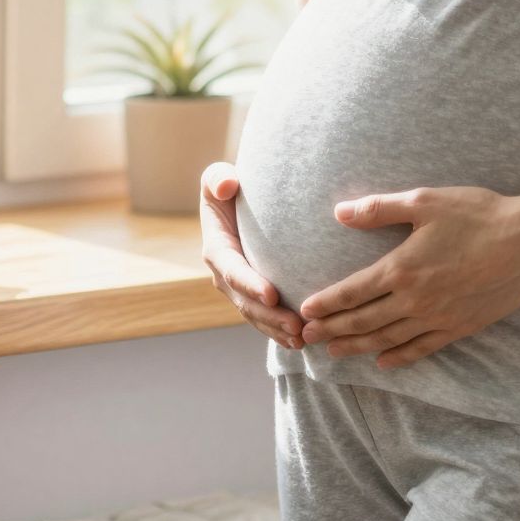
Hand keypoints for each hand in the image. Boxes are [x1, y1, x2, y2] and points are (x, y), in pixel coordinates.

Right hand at [198, 161, 304, 351]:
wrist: (238, 204)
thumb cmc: (230, 188)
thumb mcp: (217, 178)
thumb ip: (218, 178)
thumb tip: (227, 185)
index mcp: (216, 249)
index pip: (232, 270)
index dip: (249, 284)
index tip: (272, 294)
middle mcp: (224, 275)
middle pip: (246, 302)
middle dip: (270, 317)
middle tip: (297, 327)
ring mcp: (239, 289)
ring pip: (257, 316)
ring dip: (277, 330)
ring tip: (303, 339)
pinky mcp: (253, 295)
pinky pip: (265, 319)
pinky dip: (279, 332)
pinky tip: (301, 342)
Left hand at [296, 186, 519, 368]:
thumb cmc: (479, 215)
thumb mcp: (425, 202)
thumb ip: (379, 209)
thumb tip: (339, 213)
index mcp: (402, 268)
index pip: (353, 292)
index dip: (327, 304)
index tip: (305, 312)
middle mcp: (415, 299)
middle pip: (363, 320)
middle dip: (332, 330)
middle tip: (305, 339)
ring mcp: (438, 317)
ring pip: (387, 338)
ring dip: (357, 346)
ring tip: (334, 352)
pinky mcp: (460, 326)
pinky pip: (422, 348)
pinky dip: (399, 357)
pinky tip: (383, 362)